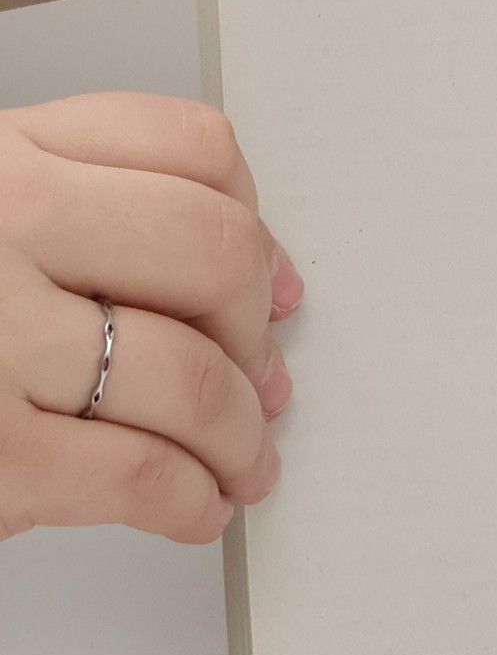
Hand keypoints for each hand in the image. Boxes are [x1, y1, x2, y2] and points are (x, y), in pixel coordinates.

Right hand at [0, 94, 298, 542]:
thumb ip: (69, 215)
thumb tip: (252, 281)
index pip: (188, 146)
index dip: (255, 225)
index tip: (270, 283)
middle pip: (214, 254)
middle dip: (255, 334)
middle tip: (258, 383)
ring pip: (196, 377)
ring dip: (243, 438)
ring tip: (241, 463)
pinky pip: (147, 474)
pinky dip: (196, 501)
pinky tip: (194, 508)